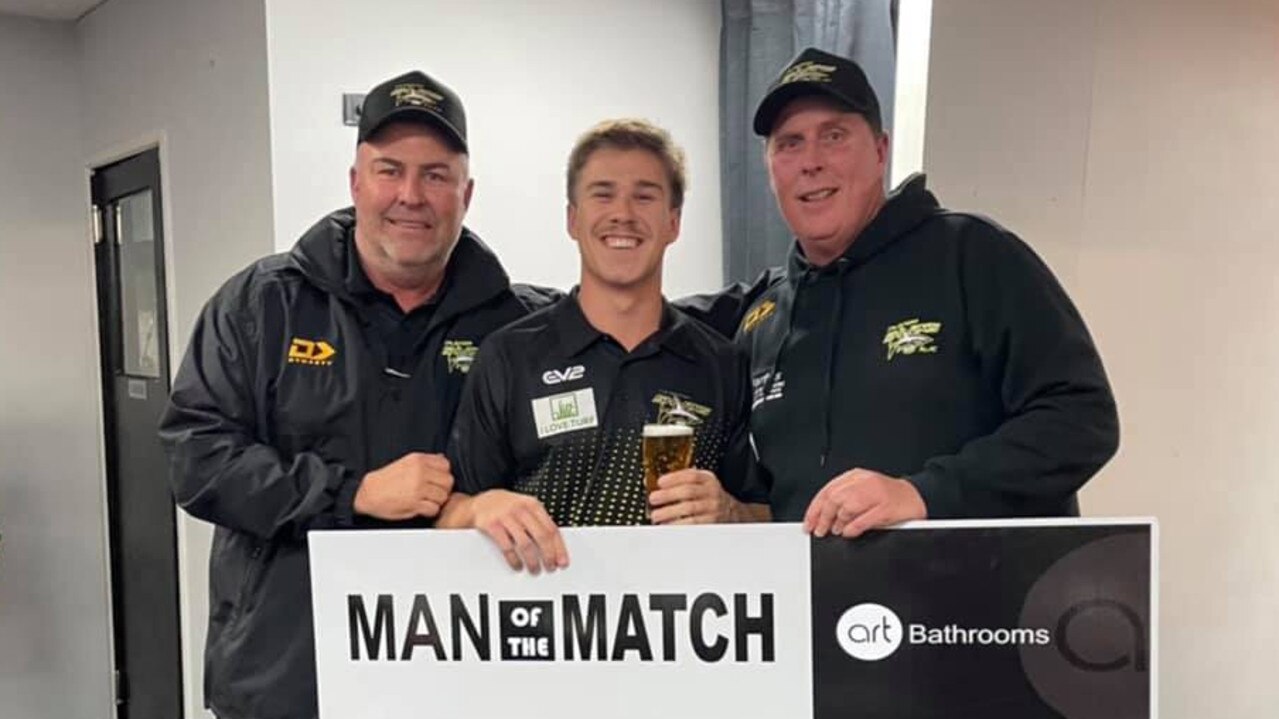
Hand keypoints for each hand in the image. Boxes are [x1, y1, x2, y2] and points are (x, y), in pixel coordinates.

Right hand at [353, 452, 452, 519]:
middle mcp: (419, 472)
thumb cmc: (385, 480)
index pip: (446, 465)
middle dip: (443, 489)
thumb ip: (425, 461)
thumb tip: (441, 458)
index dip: (443, 474)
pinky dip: (430, 511)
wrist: (368, 493)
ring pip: (443, 496)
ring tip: (426, 500)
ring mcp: (418, 488)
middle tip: (433, 493)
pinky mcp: (415, 503)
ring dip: (437, 501)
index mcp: (417, 460)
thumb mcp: (405, 463)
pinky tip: (421, 508)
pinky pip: (434, 508)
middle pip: (448, 481)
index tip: (437, 480)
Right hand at [469, 490, 568, 573]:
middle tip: (550, 568)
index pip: (552, 529)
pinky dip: (514, 559)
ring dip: (532, 561)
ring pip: (526, 544)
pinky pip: (507, 547)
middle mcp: (521, 509)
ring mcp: (506, 516)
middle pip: (542, 536)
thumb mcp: (524, 508)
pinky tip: (517, 565)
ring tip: (534, 570)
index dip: (559, 548)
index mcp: (533, 505)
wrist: (480, 503)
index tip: (562, 561)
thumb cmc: (505, 508)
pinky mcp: (492, 525)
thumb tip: (554, 547)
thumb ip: (538, 522)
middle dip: (548, 556)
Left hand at [648, 469, 733, 524]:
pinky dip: (677, 525)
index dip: (674, 478)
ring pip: (689, 509)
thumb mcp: (703, 483)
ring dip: (669, 512)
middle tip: (654, 498)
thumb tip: (660, 486)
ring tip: (656, 515)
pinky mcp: (711, 523)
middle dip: (668, 495)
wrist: (732, 513)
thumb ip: (686, 481)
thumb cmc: (710, 497)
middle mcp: (712, 493)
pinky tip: (668, 525)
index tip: (660, 482)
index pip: (691, 475)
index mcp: (708, 480)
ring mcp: (712, 509)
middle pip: (688, 492)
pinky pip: (693, 524)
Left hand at [803, 468, 926, 538]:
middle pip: (834, 498)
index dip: (814, 509)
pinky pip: (863, 519)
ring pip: (847, 507)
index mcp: (855, 477)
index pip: (827, 491)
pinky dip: (852, 528)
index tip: (808, 523)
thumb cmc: (887, 496)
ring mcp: (876, 494)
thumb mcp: (862, 491)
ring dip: (837, 522)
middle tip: (819, 531)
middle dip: (822, 517)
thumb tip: (820, 517)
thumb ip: (843, 499)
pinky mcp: (886, 507)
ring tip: (835, 531)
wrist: (916, 496)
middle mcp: (865, 482)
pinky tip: (849, 532)